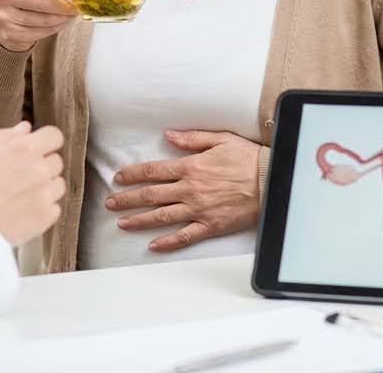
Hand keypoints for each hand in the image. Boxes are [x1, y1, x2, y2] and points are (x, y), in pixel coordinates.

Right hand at [0, 0, 76, 51]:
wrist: (1, 18)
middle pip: (45, 0)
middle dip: (66, 4)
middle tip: (75, 5)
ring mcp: (4, 15)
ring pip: (45, 19)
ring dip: (63, 18)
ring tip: (70, 14)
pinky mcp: (9, 33)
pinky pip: (40, 32)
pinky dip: (55, 29)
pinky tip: (60, 23)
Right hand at [0, 121, 66, 245]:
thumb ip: (7, 136)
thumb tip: (25, 128)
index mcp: (25, 149)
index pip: (54, 136)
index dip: (45, 141)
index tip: (38, 148)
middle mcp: (40, 170)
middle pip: (56, 161)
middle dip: (42, 165)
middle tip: (21, 175)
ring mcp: (45, 194)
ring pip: (58, 185)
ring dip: (45, 187)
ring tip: (21, 194)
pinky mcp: (45, 217)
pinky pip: (54, 208)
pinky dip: (43, 209)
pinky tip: (23, 209)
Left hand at [105, 129, 260, 252]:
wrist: (272, 181)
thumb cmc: (247, 158)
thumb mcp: (220, 139)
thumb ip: (191, 138)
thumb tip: (168, 136)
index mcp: (190, 167)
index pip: (153, 171)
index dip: (133, 175)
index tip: (118, 178)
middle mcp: (190, 190)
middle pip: (151, 195)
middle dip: (127, 199)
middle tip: (110, 204)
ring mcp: (199, 210)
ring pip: (162, 217)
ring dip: (139, 221)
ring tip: (122, 224)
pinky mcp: (210, 226)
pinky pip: (184, 236)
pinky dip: (168, 242)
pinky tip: (153, 246)